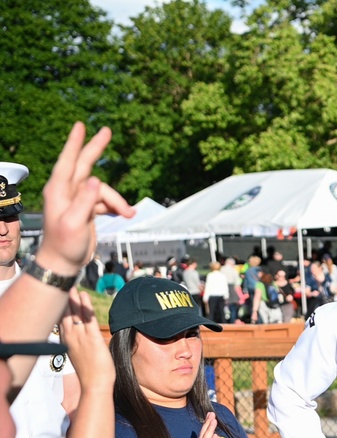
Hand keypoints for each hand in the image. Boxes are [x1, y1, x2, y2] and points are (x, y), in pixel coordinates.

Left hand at [36, 123, 133, 275]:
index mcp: (59, 191)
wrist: (63, 263)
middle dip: (96, 149)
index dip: (75, 143)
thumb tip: (97, 181)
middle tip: (107, 131)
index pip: (68, 162)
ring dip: (117, 200)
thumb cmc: (65, 245)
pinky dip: (116, 206)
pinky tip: (124, 215)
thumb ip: (85, 201)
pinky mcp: (86, 208)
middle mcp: (67, 191)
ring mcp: (77, 199)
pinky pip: (105, 201)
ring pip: (102, 189)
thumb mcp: (74, 223)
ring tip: (129, 214)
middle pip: (85, 165)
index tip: (81, 126)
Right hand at [60, 289, 113, 392]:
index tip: (58, 296)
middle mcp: (70, 337)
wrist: (95, 384)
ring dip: (72, 298)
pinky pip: (87, 318)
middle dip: (62, 299)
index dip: (59, 308)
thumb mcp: (79, 354)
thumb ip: (78, 343)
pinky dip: (85, 306)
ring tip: (72, 286)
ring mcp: (80, 337)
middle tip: (62, 285)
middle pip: (63, 313)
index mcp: (66, 341)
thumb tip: (82, 337)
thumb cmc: (90, 372)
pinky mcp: (92, 339)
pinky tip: (83, 296)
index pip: (60, 320)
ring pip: (73, 313)